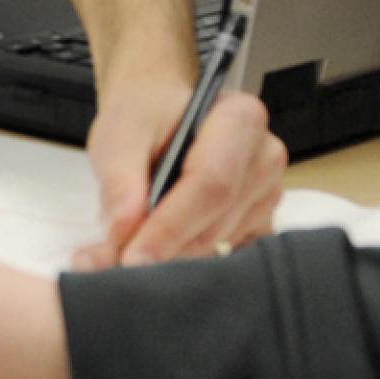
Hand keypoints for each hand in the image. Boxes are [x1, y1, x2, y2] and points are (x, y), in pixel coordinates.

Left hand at [80, 69, 284, 267]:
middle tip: (112, 262)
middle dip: (164, 249)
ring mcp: (267, 194)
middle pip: (217, 221)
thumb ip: (119, 182)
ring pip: (219, 244)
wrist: (159, 116)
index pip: (211, 184)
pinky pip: (227, 256)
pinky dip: (188, 262)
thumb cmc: (145, 118)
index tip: (131, 257)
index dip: (171, 227)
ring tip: (125, 250)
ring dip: (171, 257)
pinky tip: (159, 252)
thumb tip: (123, 231)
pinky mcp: (261, 223)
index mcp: (240, 120)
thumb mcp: (120, 135)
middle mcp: (265, 158)